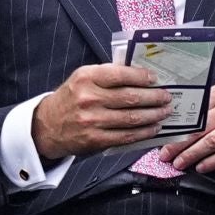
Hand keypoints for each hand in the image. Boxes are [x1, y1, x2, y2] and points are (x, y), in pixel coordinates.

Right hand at [32, 64, 170, 159]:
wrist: (48, 126)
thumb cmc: (71, 98)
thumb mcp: (83, 78)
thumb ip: (108, 75)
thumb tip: (140, 75)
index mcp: (87, 78)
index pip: (121, 75)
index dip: (142, 77)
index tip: (155, 79)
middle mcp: (89, 98)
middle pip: (131, 97)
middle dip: (154, 98)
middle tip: (166, 97)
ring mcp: (92, 121)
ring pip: (132, 118)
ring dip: (153, 116)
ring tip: (164, 112)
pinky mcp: (95, 140)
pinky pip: (126, 136)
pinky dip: (143, 132)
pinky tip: (153, 128)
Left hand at [162, 82, 214, 173]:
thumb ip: (211, 101)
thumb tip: (183, 116)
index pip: (195, 109)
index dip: (177, 124)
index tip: (164, 134)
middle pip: (200, 127)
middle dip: (179, 142)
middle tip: (165, 152)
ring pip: (212, 142)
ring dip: (192, 155)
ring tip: (179, 162)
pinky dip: (213, 162)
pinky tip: (202, 167)